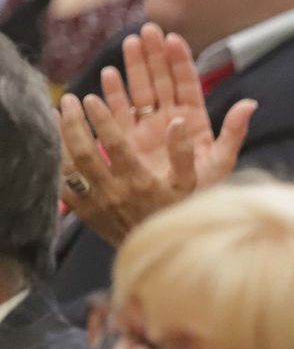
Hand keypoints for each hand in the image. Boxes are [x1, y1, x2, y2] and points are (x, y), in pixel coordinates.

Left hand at [57, 88, 251, 246]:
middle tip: (69, 100)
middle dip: (74, 122)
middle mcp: (114, 191)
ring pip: (69, 166)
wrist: (154, 249)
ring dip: (59, 138)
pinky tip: (51, 144)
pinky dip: (54, 162)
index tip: (91, 99)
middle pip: (85, 151)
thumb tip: (177, 121)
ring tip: (54, 114)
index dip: (101, 119)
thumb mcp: (188, 185)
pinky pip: (62, 185)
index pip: (115, 144)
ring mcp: (95, 203)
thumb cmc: (173, 212)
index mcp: (139, 181)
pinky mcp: (84, 211)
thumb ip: (183, 153)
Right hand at [107, 24, 241, 176]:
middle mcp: (171, 120)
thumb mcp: (222, 161)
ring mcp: (148, 128)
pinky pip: (120, 111)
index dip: (181, 62)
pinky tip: (110, 74)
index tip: (174, 39)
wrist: (174, 214)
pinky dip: (114, 93)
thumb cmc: (204, 190)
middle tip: (150, 30)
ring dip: (135, 66)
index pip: (188, 84)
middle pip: (162, 80)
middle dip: (156, 55)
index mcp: (195, 121)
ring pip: (141, 90)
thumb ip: (234, 132)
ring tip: (131, 43)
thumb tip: (250, 103)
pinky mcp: (128, 140)